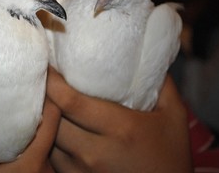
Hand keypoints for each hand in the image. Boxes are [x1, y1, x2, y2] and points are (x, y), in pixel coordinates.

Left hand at [46, 66, 192, 172]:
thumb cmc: (171, 155)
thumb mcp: (173, 115)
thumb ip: (161, 83)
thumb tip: (143, 56)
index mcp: (120, 128)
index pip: (70, 101)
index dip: (52, 82)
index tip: (48, 66)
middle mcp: (96, 151)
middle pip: (53, 119)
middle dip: (46, 98)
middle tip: (44, 81)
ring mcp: (83, 170)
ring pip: (49, 139)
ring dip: (47, 120)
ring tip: (48, 103)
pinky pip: (53, 157)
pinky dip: (51, 141)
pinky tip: (57, 129)